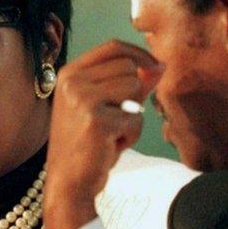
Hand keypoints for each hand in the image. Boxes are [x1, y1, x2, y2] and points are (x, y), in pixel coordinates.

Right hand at [42, 41, 161, 228]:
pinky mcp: (97, 120)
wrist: (68, 181)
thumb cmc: (86, 144)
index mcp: (69, 74)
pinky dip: (130, 135)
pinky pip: (135, 118)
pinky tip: (110, 146)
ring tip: (113, 132)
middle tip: (117, 118)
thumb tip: (159, 65)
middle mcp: (72, 82)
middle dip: (134, 93)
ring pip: (134, 88)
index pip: (113, 47)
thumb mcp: (103, 107)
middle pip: (128, 67)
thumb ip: (128, 84)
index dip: (139, 54)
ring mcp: (82, 99)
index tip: (155, 66)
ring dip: (133, 114)